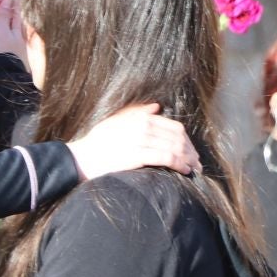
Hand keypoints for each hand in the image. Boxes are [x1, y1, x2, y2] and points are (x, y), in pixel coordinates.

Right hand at [68, 103, 201, 179]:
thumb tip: (156, 106)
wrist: (80, 158)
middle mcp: (143, 126)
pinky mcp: (138, 155)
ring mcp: (141, 140)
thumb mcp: (116, 120)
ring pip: (175, 147)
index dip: (187, 140)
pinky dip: (179, 164)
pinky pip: (166, 158)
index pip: (174, 127)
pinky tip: (184, 171)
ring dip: (188, 159)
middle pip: (178, 137)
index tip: (192, 152)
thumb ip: (136, 112)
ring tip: (193, 169)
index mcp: (141, 118)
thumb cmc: (97, 142)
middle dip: (191, 151)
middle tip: (197, 163)